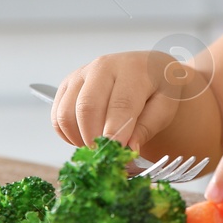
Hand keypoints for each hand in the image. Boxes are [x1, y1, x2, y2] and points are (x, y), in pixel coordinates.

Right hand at [52, 50, 192, 151]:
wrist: (148, 69)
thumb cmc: (158, 89)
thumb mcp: (165, 107)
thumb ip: (147, 127)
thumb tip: (128, 149)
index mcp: (133, 69)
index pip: (120, 104)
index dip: (115, 133)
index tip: (115, 154)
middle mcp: (103, 66)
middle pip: (87, 107)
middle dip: (94, 139)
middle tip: (105, 156)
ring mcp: (82, 73)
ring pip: (67, 113)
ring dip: (79, 139)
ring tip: (97, 147)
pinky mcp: (67, 83)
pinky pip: (58, 115)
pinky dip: (67, 134)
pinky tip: (85, 138)